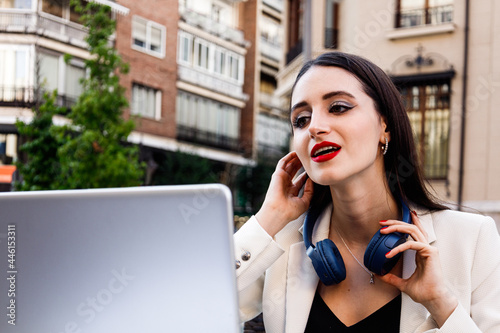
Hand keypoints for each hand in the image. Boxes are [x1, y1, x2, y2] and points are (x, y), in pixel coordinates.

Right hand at [256, 152, 313, 236]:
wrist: (279, 212)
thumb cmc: (290, 210)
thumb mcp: (305, 202)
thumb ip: (309, 191)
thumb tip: (311, 180)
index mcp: (291, 192)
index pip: (299, 180)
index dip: (306, 175)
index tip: (313, 170)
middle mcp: (286, 184)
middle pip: (294, 171)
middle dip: (301, 164)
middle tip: (308, 158)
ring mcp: (281, 179)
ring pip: (289, 165)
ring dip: (295, 159)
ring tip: (303, 153)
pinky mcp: (277, 174)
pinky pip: (283, 162)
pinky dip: (289, 157)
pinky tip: (295, 153)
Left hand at [378, 211, 457, 326]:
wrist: (432, 299)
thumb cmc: (423, 292)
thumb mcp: (402, 283)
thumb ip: (391, 277)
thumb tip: (379, 274)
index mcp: (421, 252)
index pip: (414, 233)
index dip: (403, 225)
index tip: (389, 223)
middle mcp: (426, 248)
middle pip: (412, 228)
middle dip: (396, 222)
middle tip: (383, 222)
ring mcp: (429, 249)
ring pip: (413, 230)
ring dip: (397, 227)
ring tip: (383, 229)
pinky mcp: (430, 253)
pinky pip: (412, 244)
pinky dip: (399, 247)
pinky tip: (389, 253)